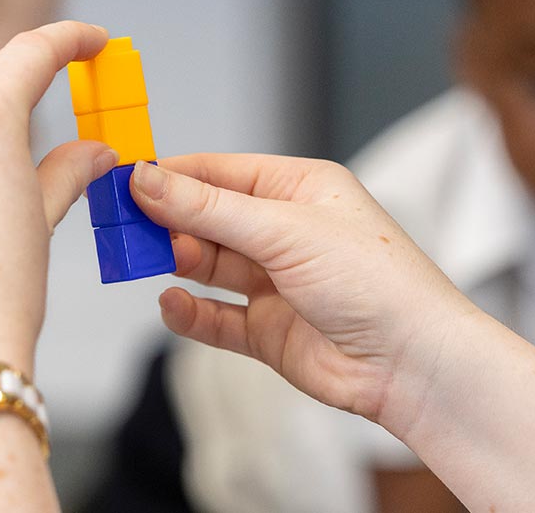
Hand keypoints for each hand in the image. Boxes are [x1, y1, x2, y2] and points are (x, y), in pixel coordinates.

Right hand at [129, 155, 481, 432]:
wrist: (411, 363)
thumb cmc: (374, 282)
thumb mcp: (283, 230)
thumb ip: (208, 209)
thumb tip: (147, 180)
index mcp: (301, 189)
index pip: (221, 172)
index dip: (172, 175)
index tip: (124, 179)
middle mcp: (288, 232)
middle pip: (208, 219)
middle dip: (167, 222)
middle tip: (122, 227)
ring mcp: (278, 283)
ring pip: (208, 266)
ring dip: (176, 262)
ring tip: (144, 261)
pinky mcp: (270, 332)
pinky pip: (217, 317)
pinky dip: (190, 312)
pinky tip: (171, 304)